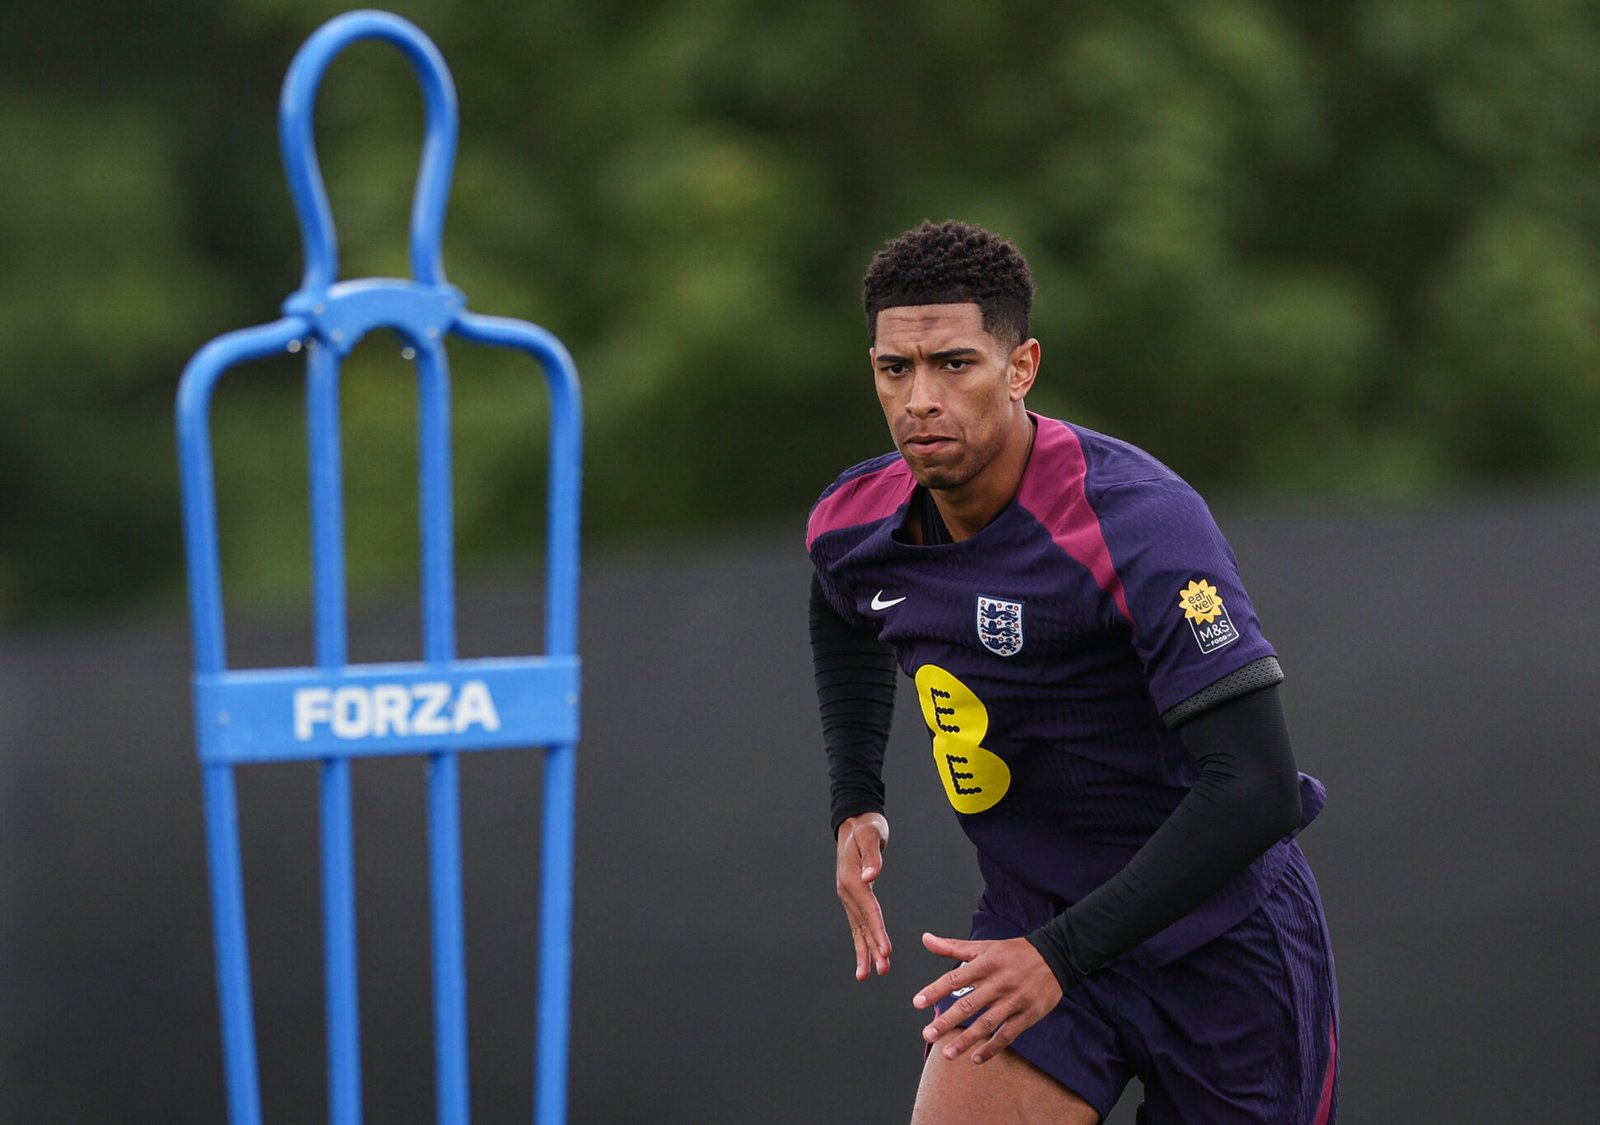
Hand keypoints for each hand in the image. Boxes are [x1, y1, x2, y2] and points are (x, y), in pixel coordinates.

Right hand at [835, 813, 891, 979]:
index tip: (886, 949)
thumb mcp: (871, 834)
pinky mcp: (853, 897)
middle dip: (872, 948)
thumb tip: (871, 875)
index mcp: (852, 877)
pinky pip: (857, 923)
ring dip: (864, 951)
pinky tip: (867, 958)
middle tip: (882, 969)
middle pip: (862, 923)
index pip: (868, 908)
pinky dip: (862, 941)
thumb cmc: (865, 827)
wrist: (854, 822)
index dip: (877, 930)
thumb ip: (872, 855)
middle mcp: (847, 890)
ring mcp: (848, 895)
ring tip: (868, 975)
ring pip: (857, 928)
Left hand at [912, 932, 1062, 1063]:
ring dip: (966, 1040)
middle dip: (946, 1021)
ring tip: (947, 1054)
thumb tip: (925, 939)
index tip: (918, 1003)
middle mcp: (999, 982)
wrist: (1056, 956)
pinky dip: (992, 1047)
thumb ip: (953, 946)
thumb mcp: (984, 946)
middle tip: (928, 1034)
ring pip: (987, 1023)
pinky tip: (977, 1058)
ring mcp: (1014, 1000)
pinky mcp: (1028, 1014)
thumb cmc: (1014, 952)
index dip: (935, 990)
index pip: (955, 978)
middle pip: (969, 1004)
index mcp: (986, 964)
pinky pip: (1008, 1034)